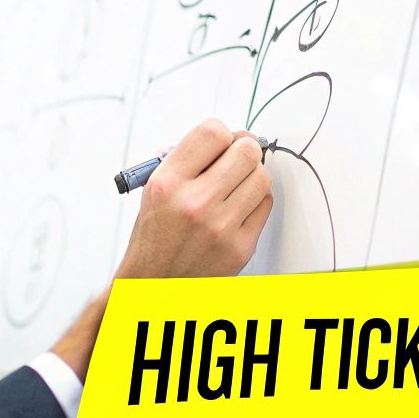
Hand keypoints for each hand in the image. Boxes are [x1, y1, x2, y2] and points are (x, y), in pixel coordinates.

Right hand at [115, 118, 272, 280]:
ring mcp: (220, 228)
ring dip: (251, 175)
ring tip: (235, 185)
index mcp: (168, 184)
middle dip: (242, 150)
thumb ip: (188, 161)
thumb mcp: (155, 190)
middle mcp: (194, 204)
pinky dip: (255, 201)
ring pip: (262, 177)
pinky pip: (265, 206)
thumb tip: (229, 138)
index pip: (213, 132)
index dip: (221, 134)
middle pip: (246, 151)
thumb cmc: (155, 237)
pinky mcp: (239, 248)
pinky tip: (238, 207)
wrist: (154, 285)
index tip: (220, 143)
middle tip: (235, 159)